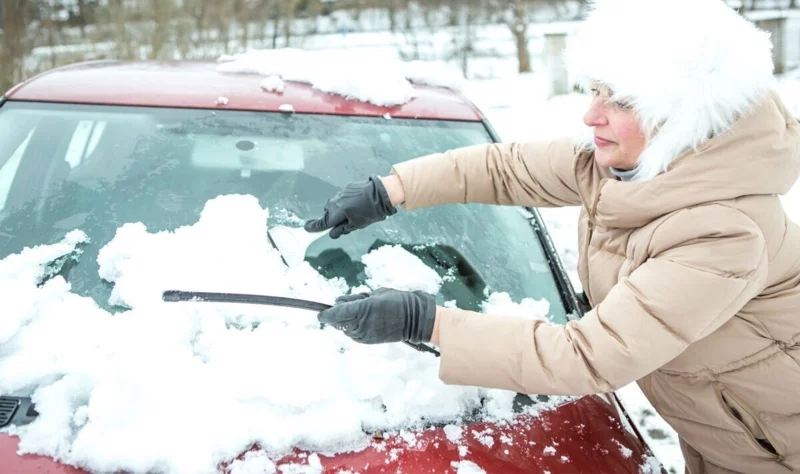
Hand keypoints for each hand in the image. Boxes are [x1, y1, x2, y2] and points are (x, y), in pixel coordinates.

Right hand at [304, 175, 396, 238]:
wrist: (382, 193)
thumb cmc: (371, 211)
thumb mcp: (357, 225)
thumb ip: (342, 229)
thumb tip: (332, 233)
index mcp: (337, 212)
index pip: (323, 222)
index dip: (314, 227)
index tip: (307, 228)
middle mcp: (336, 201)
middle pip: (328, 212)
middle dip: (332, 218)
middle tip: (343, 223)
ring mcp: (341, 193)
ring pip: (335, 204)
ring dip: (340, 210)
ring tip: (354, 213)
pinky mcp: (347, 187)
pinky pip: (342, 197)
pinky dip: (346, 202)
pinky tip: (357, 204)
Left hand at [318, 288, 435, 343]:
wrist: (415, 319)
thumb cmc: (397, 301)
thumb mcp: (375, 294)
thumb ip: (355, 298)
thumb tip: (339, 301)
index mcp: (362, 309)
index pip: (336, 314)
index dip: (325, 314)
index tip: (319, 314)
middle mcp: (361, 324)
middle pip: (338, 322)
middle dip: (337, 316)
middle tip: (345, 306)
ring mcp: (365, 335)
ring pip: (345, 329)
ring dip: (346, 322)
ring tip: (360, 312)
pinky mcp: (369, 341)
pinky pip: (354, 335)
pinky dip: (353, 328)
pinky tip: (363, 321)